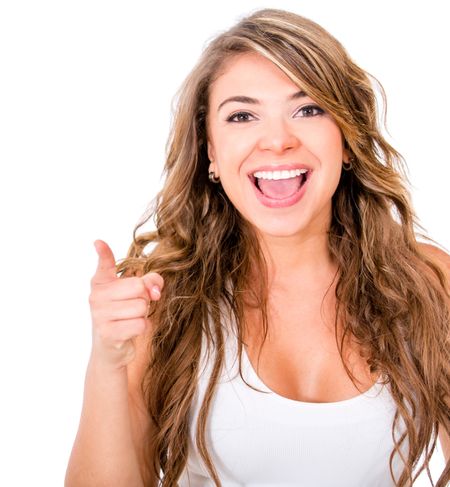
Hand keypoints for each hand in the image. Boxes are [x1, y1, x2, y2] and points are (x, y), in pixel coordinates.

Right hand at [88, 239, 163, 369]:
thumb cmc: (125, 315)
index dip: (104, 253)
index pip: (104, 265)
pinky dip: (142, 327)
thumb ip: (150, 282)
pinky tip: (130, 330)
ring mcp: (100, 315)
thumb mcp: (136, 295)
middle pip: (139, 287)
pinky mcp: (108, 333)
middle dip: (144, 298)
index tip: (99, 242)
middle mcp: (97, 296)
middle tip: (133, 306)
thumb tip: (155, 291)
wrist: (111, 349)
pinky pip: (141, 324)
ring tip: (130, 319)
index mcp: (101, 283)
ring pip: (141, 306)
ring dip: (143, 315)